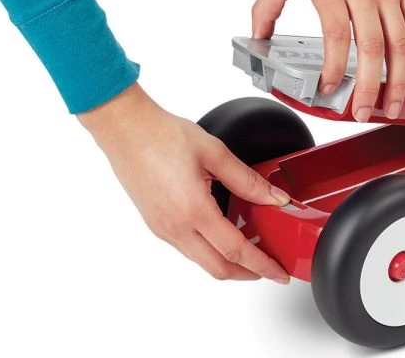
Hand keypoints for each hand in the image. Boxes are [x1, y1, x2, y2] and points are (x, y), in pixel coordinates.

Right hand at [80, 84, 291, 282]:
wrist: (125, 131)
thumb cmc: (163, 136)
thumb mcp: (215, 153)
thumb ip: (248, 180)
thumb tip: (275, 198)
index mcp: (193, 211)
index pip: (235, 250)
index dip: (261, 265)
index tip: (278, 272)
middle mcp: (175, 228)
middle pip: (217, 267)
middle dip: (247, 273)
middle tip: (269, 269)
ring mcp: (162, 229)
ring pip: (201, 260)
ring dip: (228, 262)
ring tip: (251, 250)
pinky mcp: (156, 224)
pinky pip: (187, 248)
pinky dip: (210, 250)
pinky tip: (223, 234)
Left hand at [252, 0, 404, 121]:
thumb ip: (266, 6)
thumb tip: (256, 37)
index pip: (336, 36)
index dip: (335, 69)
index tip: (329, 89)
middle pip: (371, 45)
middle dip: (369, 86)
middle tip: (363, 112)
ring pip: (399, 40)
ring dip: (398, 78)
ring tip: (393, 105)